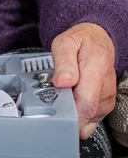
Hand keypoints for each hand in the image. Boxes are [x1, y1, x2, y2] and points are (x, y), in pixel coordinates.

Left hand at [52, 23, 116, 139]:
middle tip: (53, 102)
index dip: (70, 113)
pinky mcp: (105, 104)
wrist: (96, 41)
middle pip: (86, 115)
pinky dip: (78, 114)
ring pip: (88, 119)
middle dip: (67, 114)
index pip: (87, 103)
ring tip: (63, 96)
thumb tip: (62, 82)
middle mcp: (106, 87)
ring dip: (72, 113)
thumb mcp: (65, 44)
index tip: (55, 111)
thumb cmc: (80, 42)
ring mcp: (107, 98)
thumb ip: (63, 63)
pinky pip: (90, 119)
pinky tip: (70, 102)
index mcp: (96, 69)